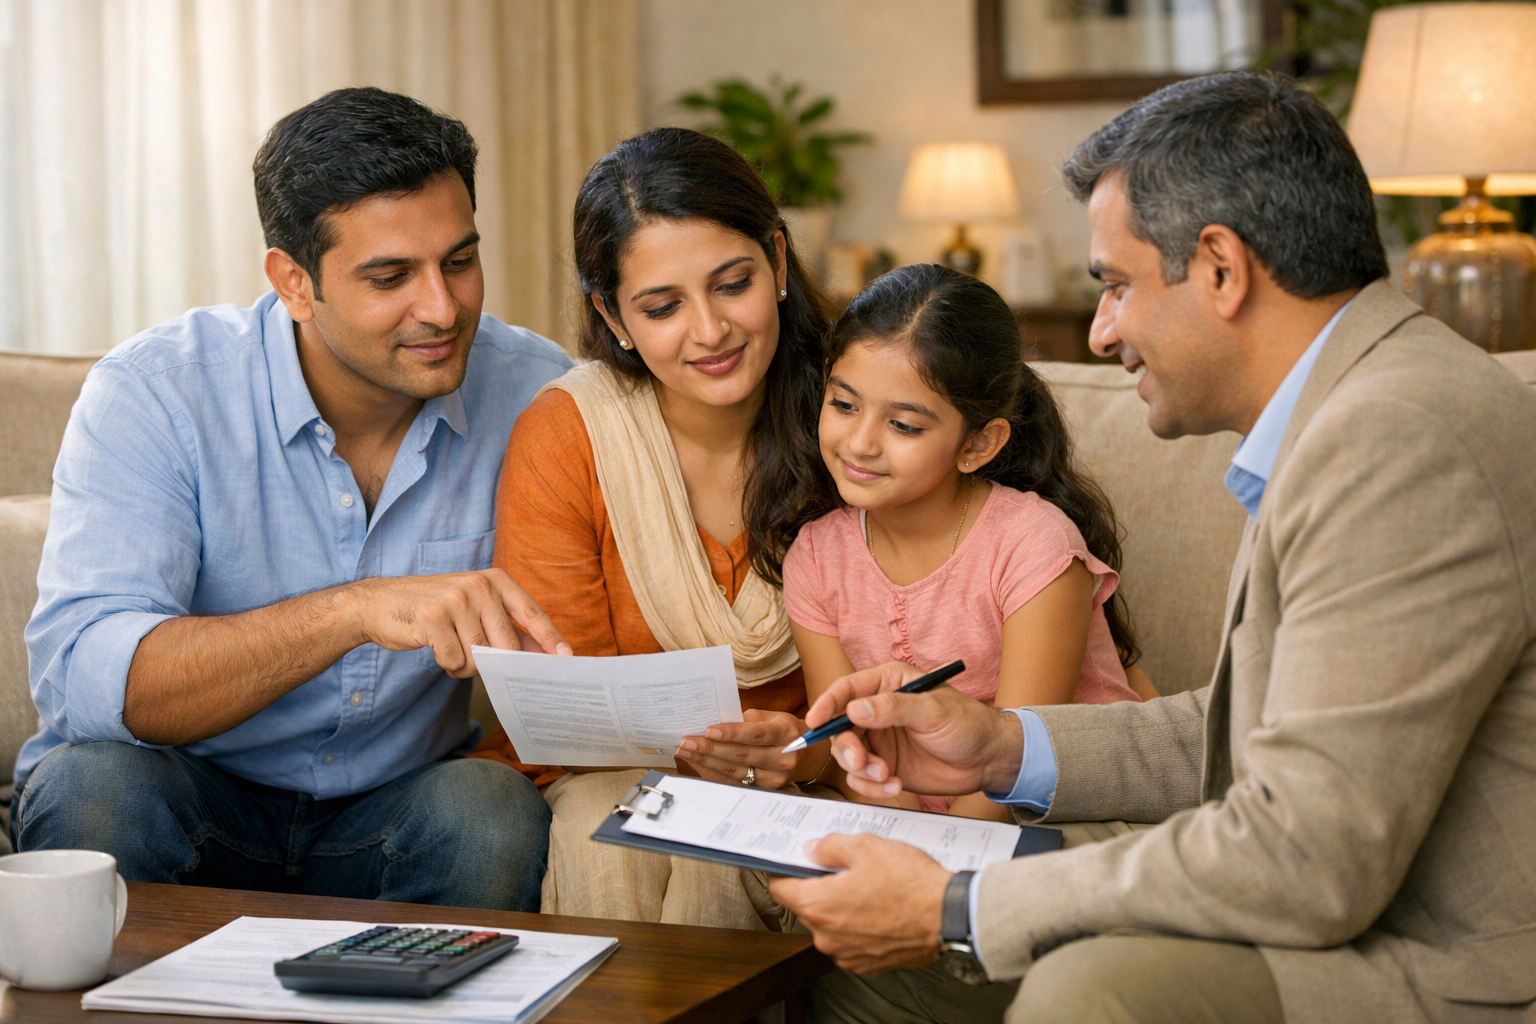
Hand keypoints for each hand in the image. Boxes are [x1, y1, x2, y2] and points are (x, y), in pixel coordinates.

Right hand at [347, 569, 571, 676]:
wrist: (380, 604)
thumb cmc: (436, 610)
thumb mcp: (475, 609)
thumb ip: (508, 629)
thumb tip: (543, 656)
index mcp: (495, 580)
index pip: (532, 613)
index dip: (550, 638)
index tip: (566, 657)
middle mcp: (479, 585)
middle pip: (508, 645)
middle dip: (494, 662)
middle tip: (471, 655)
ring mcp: (456, 600)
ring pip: (480, 657)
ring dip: (466, 665)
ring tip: (449, 647)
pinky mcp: (433, 618)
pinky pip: (455, 661)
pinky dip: (447, 665)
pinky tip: (435, 648)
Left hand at [676, 710, 806, 788]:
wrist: (807, 755)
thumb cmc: (783, 730)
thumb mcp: (772, 717)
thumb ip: (746, 720)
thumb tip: (714, 722)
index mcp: (786, 733)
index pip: (757, 734)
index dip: (733, 733)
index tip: (709, 730)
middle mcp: (783, 758)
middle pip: (742, 755)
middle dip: (711, 748)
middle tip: (687, 741)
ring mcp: (775, 777)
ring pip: (735, 770)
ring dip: (706, 761)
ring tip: (686, 751)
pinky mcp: (765, 789)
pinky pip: (733, 781)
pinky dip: (713, 772)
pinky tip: (698, 763)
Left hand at [768, 834, 950, 973]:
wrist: (949, 917)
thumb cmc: (910, 883)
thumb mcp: (865, 846)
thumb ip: (829, 847)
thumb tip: (811, 850)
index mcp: (818, 906)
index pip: (780, 888)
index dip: (783, 870)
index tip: (788, 861)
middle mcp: (826, 937)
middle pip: (807, 906)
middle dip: (820, 886)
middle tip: (845, 867)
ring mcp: (847, 954)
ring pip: (831, 924)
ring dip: (841, 907)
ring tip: (870, 887)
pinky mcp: (867, 964)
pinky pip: (851, 940)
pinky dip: (859, 925)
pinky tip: (880, 907)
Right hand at [809, 662, 1023, 798]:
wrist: (989, 760)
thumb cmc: (968, 724)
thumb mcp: (933, 711)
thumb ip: (893, 709)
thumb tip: (855, 709)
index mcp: (887, 684)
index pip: (846, 690)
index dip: (827, 705)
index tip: (814, 723)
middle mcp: (877, 711)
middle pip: (840, 728)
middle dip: (846, 748)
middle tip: (862, 763)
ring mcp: (880, 741)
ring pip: (848, 756)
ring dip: (861, 771)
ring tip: (887, 776)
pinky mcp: (885, 766)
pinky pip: (863, 779)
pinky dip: (872, 787)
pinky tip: (895, 787)